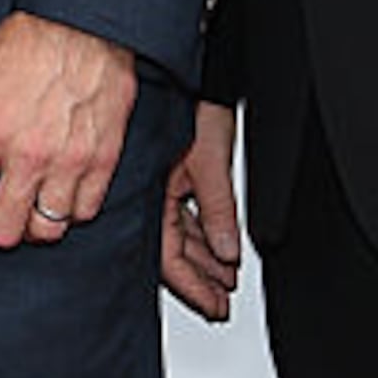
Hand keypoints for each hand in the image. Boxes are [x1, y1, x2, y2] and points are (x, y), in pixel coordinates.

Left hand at [0, 12, 138, 247]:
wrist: (81, 22)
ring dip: (32, 226)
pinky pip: (86, 211)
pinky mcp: (103, 159)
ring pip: (48, 230)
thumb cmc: (26, 44)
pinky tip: (58, 194)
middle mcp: (28, 155)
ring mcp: (69, 161)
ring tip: (26, 209)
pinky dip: (70, 211)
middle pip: (4, 232)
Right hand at [160, 99, 243, 320]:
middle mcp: (152, 192)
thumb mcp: (211, 160)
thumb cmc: (194, 101)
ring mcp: (163, 184)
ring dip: (205, 260)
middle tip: (221, 304)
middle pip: (173, 251)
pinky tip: (220, 248)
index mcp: (151, 193)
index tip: (213, 307)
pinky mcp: (174, 172)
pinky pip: (186, 214)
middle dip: (201, 280)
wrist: (195, 69)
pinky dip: (205, 234)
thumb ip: (217, 210)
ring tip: (226, 281)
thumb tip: (226, 253)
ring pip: (182, 234)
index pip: (169, 257)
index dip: (193, 287)